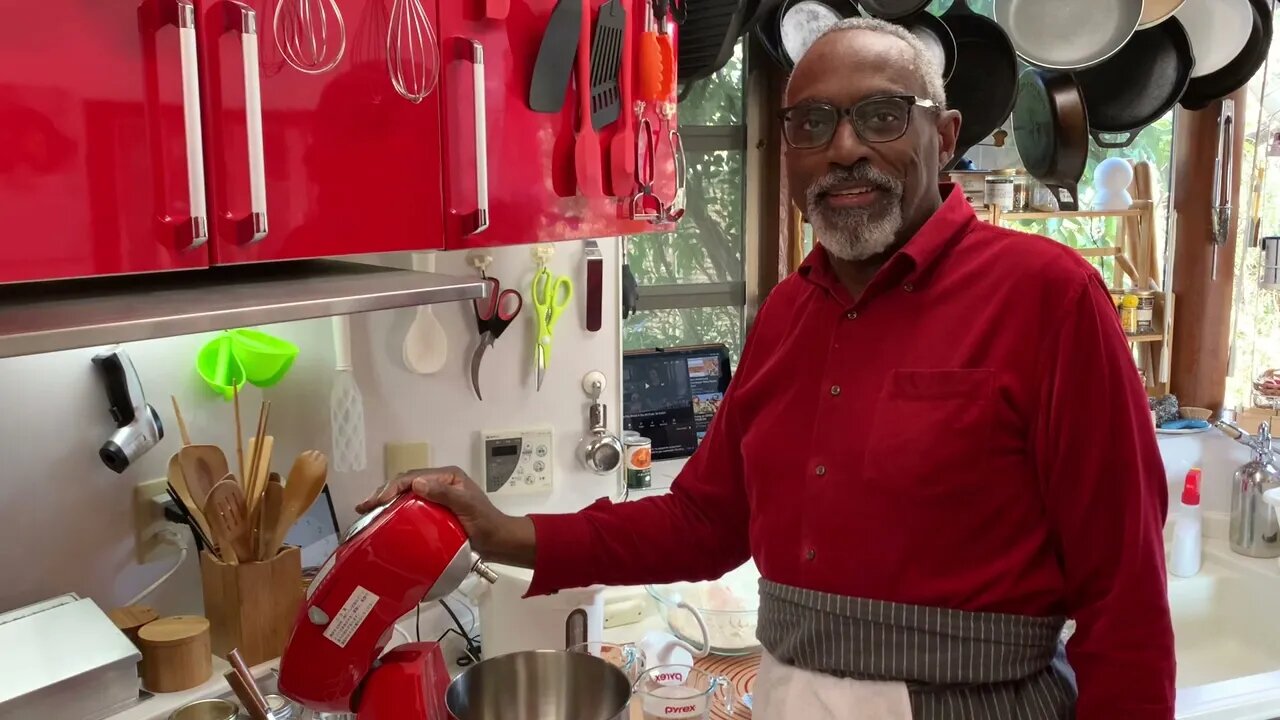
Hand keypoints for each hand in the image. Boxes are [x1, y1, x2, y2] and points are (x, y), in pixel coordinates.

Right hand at [356, 466, 535, 565]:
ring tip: (367, 511)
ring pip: (405, 495)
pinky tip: (383, 521)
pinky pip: (411, 508)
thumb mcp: (466, 505)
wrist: (498, 542)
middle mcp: (439, 483)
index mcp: (447, 476)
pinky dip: (395, 512)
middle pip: (405, 483)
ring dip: (386, 502)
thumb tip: (416, 484)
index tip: (378, 501)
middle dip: (383, 493)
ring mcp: (436, 497)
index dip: (393, 487)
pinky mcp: (433, 512)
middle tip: (364, 507)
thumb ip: (444, 494)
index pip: (414, 476)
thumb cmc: (485, 523)